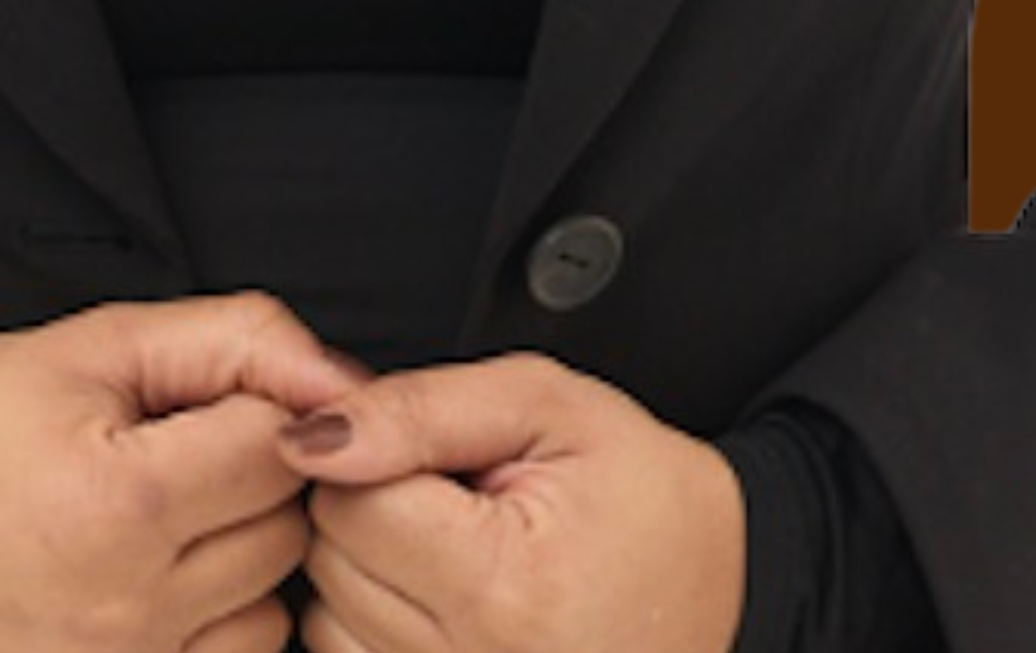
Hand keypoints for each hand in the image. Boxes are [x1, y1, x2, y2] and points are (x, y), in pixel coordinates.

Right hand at [0, 288, 370, 652]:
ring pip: (272, 611)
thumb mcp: (82, 349)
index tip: (207, 402)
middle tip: (178, 456)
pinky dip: (215, 630)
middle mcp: (130, 612)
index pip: (280, 444)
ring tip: (164, 524)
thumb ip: (226, 339)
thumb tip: (335, 376)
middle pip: (286, 529)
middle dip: (251, 478)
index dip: (254, 405)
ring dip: (241, 561)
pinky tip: (159, 589)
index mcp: (120, 505)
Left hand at [276, 351, 745, 652]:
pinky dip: (376, 629)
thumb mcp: (546, 406)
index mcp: (506, 589)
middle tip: (456, 501)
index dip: (377, 455)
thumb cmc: (641, 495)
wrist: (724, 588)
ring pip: (328, 625)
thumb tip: (311, 434)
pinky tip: (438, 599)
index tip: (438, 455)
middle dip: (370, 511)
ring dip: (369, 576)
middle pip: (332, 565)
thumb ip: (419, 409)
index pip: (349, 503)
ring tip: (451, 550)